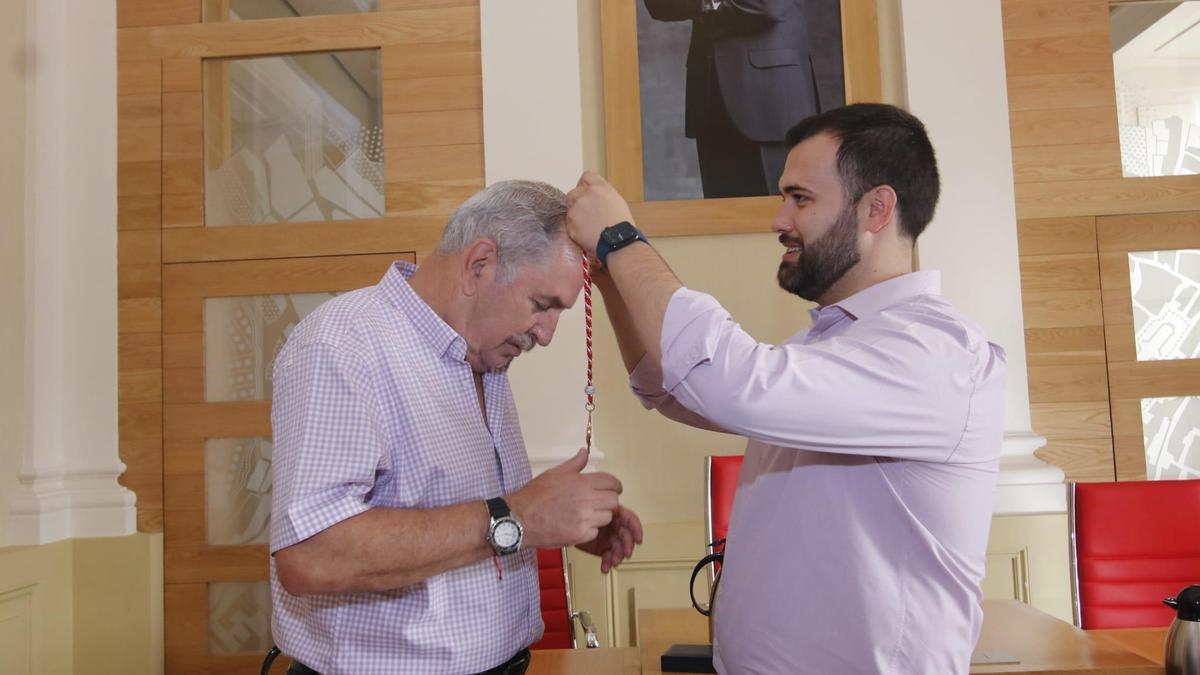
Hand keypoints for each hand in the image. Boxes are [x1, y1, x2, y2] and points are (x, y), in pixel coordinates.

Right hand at [507, 448, 622, 548]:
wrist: (519, 519)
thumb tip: (584, 453)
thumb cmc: (534, 497)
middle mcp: (586, 500)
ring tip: (586, 514)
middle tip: (599, 502)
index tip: (613, 488)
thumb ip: (574, 465)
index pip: (611, 482)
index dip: (614, 485)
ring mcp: (584, 519)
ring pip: (607, 517)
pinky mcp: (580, 535)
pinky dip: (589, 530)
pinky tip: (577, 525)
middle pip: (613, 500)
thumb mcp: (554, 474)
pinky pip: (595, 532)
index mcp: (581, 483)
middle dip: (608, 500)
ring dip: (600, 515)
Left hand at [566, 171, 634, 256]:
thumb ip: (602, 195)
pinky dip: (576, 228)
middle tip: (587, 212)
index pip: (586, 176)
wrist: (619, 241)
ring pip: (570, 208)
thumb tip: (595, 196)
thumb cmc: (622, 224)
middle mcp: (585, 195)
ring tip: (589, 225)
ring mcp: (576, 209)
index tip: (586, 191)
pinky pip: (569, 223)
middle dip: (577, 200)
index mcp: (600, 187)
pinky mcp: (570, 223)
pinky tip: (587, 233)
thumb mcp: (617, 201)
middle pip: (573, 192)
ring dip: (576, 214)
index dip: (585, 185)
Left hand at [576, 505, 643, 573]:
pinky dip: (608, 563)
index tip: (638, 539)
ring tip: (613, 561)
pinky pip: (609, 557)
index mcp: (614, 513)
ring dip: (618, 556)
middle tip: (626, 553)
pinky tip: (606, 567)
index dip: (636, 529)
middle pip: (626, 535)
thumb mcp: (588, 508)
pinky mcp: (604, 549)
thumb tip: (608, 513)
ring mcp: (609, 538)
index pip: (629, 519)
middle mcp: (614, 526)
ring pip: (619, 548)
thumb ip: (599, 511)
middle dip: (627, 545)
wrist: (565, 525)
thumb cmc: (576, 512)